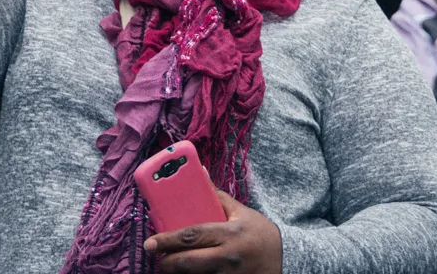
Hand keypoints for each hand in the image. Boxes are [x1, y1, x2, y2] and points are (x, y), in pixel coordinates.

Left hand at [146, 189, 282, 273]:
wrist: (286, 259)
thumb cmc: (260, 233)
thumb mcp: (241, 212)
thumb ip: (216, 196)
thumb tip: (198, 172)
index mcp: (229, 234)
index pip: (191, 236)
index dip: (167, 240)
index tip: (150, 242)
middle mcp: (227, 258)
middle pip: (187, 263)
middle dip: (166, 262)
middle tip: (158, 256)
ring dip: (178, 272)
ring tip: (172, 264)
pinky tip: (190, 271)